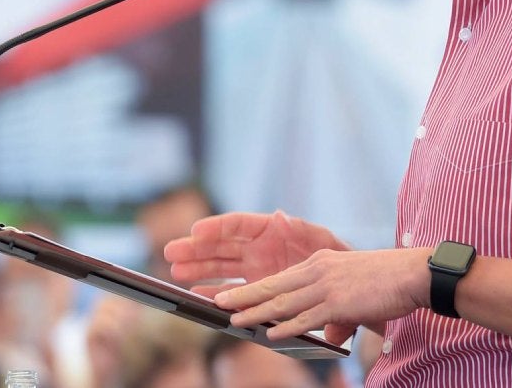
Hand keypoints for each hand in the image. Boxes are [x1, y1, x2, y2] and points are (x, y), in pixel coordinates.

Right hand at [164, 210, 347, 295]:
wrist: (341, 283)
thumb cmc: (332, 255)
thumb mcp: (321, 241)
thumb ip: (301, 230)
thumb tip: (282, 217)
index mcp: (270, 229)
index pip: (237, 224)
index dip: (215, 227)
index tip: (196, 231)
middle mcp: (257, 247)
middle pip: (221, 245)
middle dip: (196, 248)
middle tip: (171, 251)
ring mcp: (254, 268)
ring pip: (220, 267)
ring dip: (197, 268)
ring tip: (175, 271)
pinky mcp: (256, 289)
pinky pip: (231, 290)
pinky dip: (214, 292)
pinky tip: (196, 294)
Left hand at [213, 246, 432, 346]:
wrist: (411, 273)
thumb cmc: (386, 282)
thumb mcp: (353, 292)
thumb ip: (336, 313)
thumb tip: (329, 335)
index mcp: (319, 263)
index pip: (279, 278)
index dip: (254, 288)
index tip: (232, 294)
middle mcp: (318, 270)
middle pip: (273, 286)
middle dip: (243, 296)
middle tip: (218, 303)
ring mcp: (327, 285)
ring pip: (283, 301)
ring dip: (256, 312)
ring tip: (233, 320)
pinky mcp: (339, 302)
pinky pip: (307, 317)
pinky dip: (286, 326)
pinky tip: (270, 333)